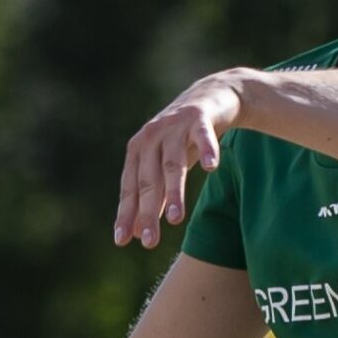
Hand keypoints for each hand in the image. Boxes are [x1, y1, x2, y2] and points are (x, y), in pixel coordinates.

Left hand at [115, 69, 250, 249]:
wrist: (212, 95)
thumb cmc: (184, 138)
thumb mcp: (166, 166)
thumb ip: (153, 196)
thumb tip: (137, 234)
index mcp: (138, 151)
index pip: (130, 187)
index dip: (127, 213)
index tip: (124, 241)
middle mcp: (151, 137)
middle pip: (149, 180)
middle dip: (148, 211)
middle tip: (149, 241)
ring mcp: (175, 126)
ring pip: (173, 164)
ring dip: (174, 191)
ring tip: (177, 220)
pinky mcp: (200, 117)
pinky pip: (204, 137)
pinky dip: (207, 151)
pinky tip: (211, 168)